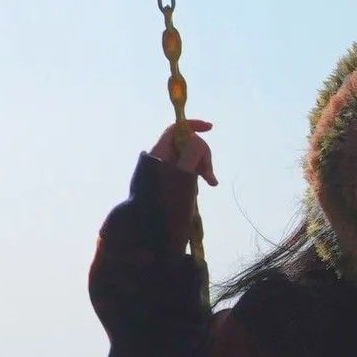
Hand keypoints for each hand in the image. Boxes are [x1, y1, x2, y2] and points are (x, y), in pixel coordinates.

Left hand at [147, 117, 214, 244]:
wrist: (145, 230)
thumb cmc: (164, 203)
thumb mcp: (184, 175)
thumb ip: (194, 153)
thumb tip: (198, 143)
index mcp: (159, 153)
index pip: (177, 129)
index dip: (194, 125)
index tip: (211, 128)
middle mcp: (159, 159)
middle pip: (186, 144)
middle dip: (202, 157)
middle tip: (210, 178)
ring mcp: (161, 172)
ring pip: (187, 160)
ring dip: (199, 170)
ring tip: (201, 189)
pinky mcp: (164, 183)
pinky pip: (183, 173)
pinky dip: (193, 179)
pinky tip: (194, 194)